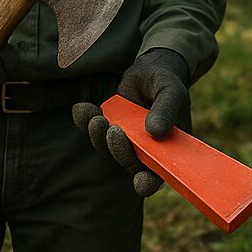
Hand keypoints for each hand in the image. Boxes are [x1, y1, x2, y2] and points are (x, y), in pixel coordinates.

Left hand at [72, 48, 190, 196]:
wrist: (152, 69)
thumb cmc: (167, 83)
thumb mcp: (171, 91)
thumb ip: (166, 109)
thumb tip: (155, 131)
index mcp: (166, 149)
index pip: (157, 175)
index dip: (148, 182)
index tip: (140, 180)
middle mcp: (143, 151)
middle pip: (128, 163)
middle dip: (119, 151)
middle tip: (115, 130)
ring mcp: (124, 141)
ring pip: (108, 149)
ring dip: (99, 138)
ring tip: (97, 119)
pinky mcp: (109, 126)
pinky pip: (95, 130)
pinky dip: (86, 121)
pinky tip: (80, 108)